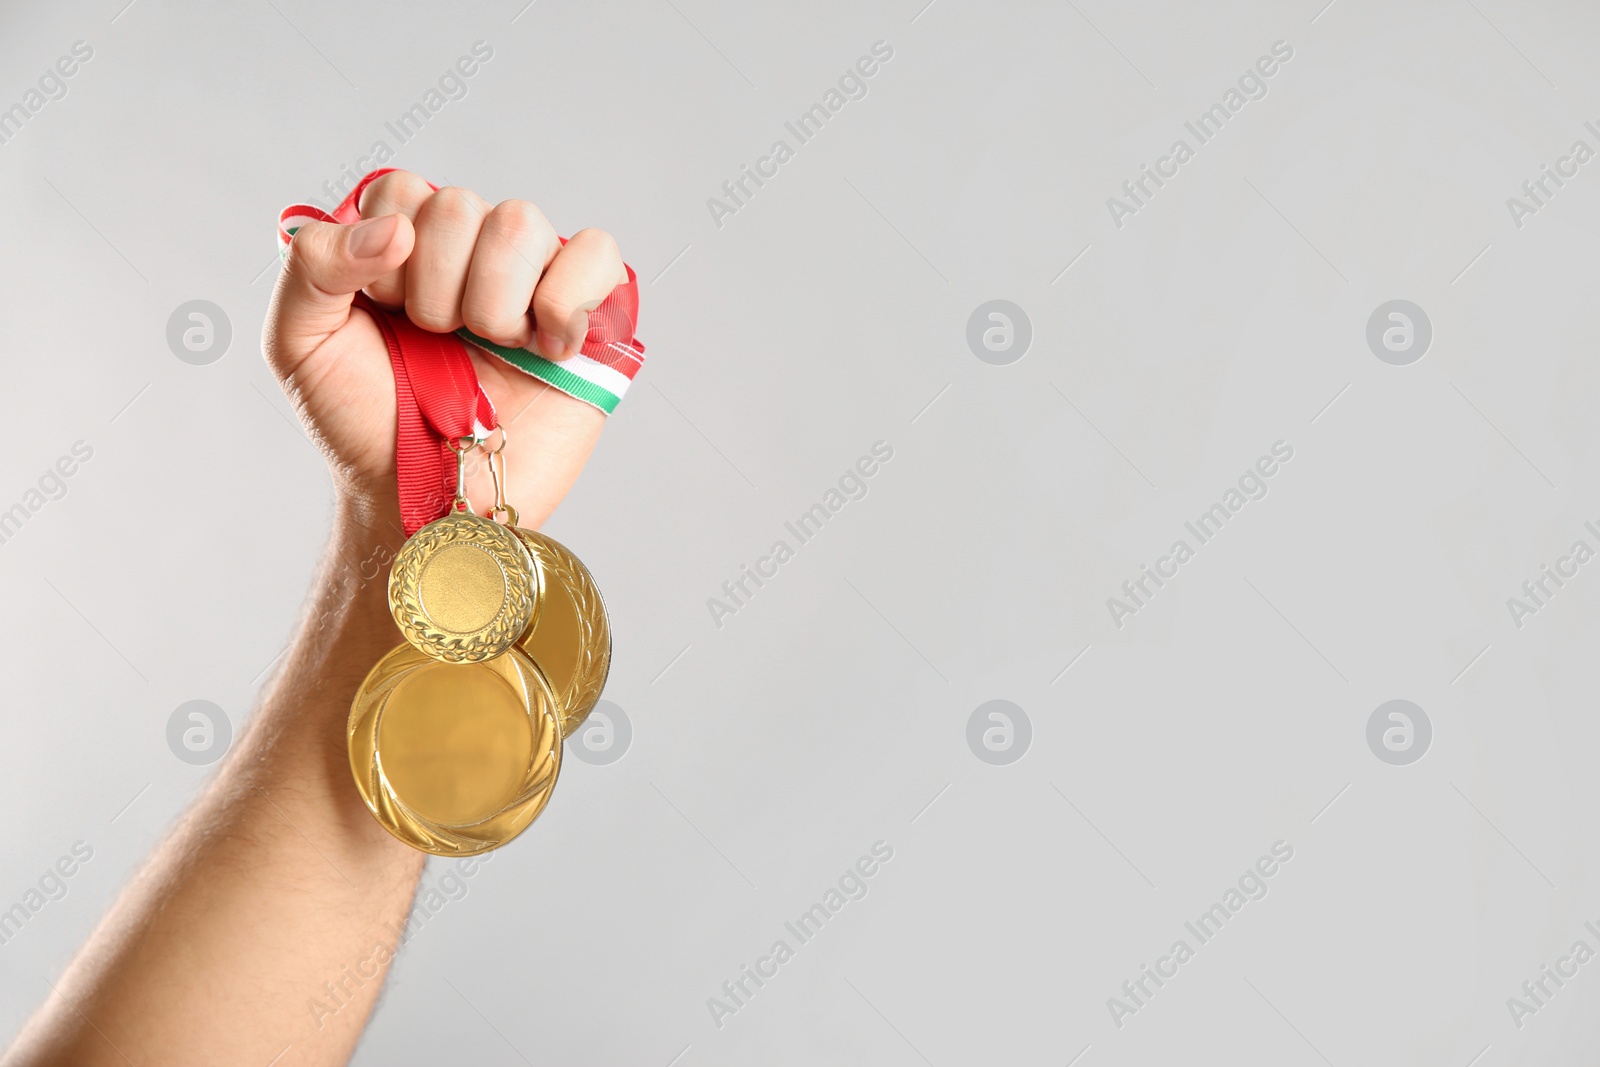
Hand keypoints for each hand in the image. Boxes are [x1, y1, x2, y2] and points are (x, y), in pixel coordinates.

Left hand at [262, 170, 629, 526]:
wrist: (428, 501)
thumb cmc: (365, 425)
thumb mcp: (299, 343)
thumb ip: (313, 264)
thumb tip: (396, 229)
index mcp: (404, 248)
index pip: (402, 191)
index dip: (388, 259)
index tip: (385, 316)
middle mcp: (471, 255)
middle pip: (462, 205)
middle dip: (437, 293)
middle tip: (438, 346)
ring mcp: (532, 283)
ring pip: (522, 223)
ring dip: (494, 304)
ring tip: (491, 351)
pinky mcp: (588, 317)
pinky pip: (598, 253)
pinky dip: (566, 301)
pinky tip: (545, 349)